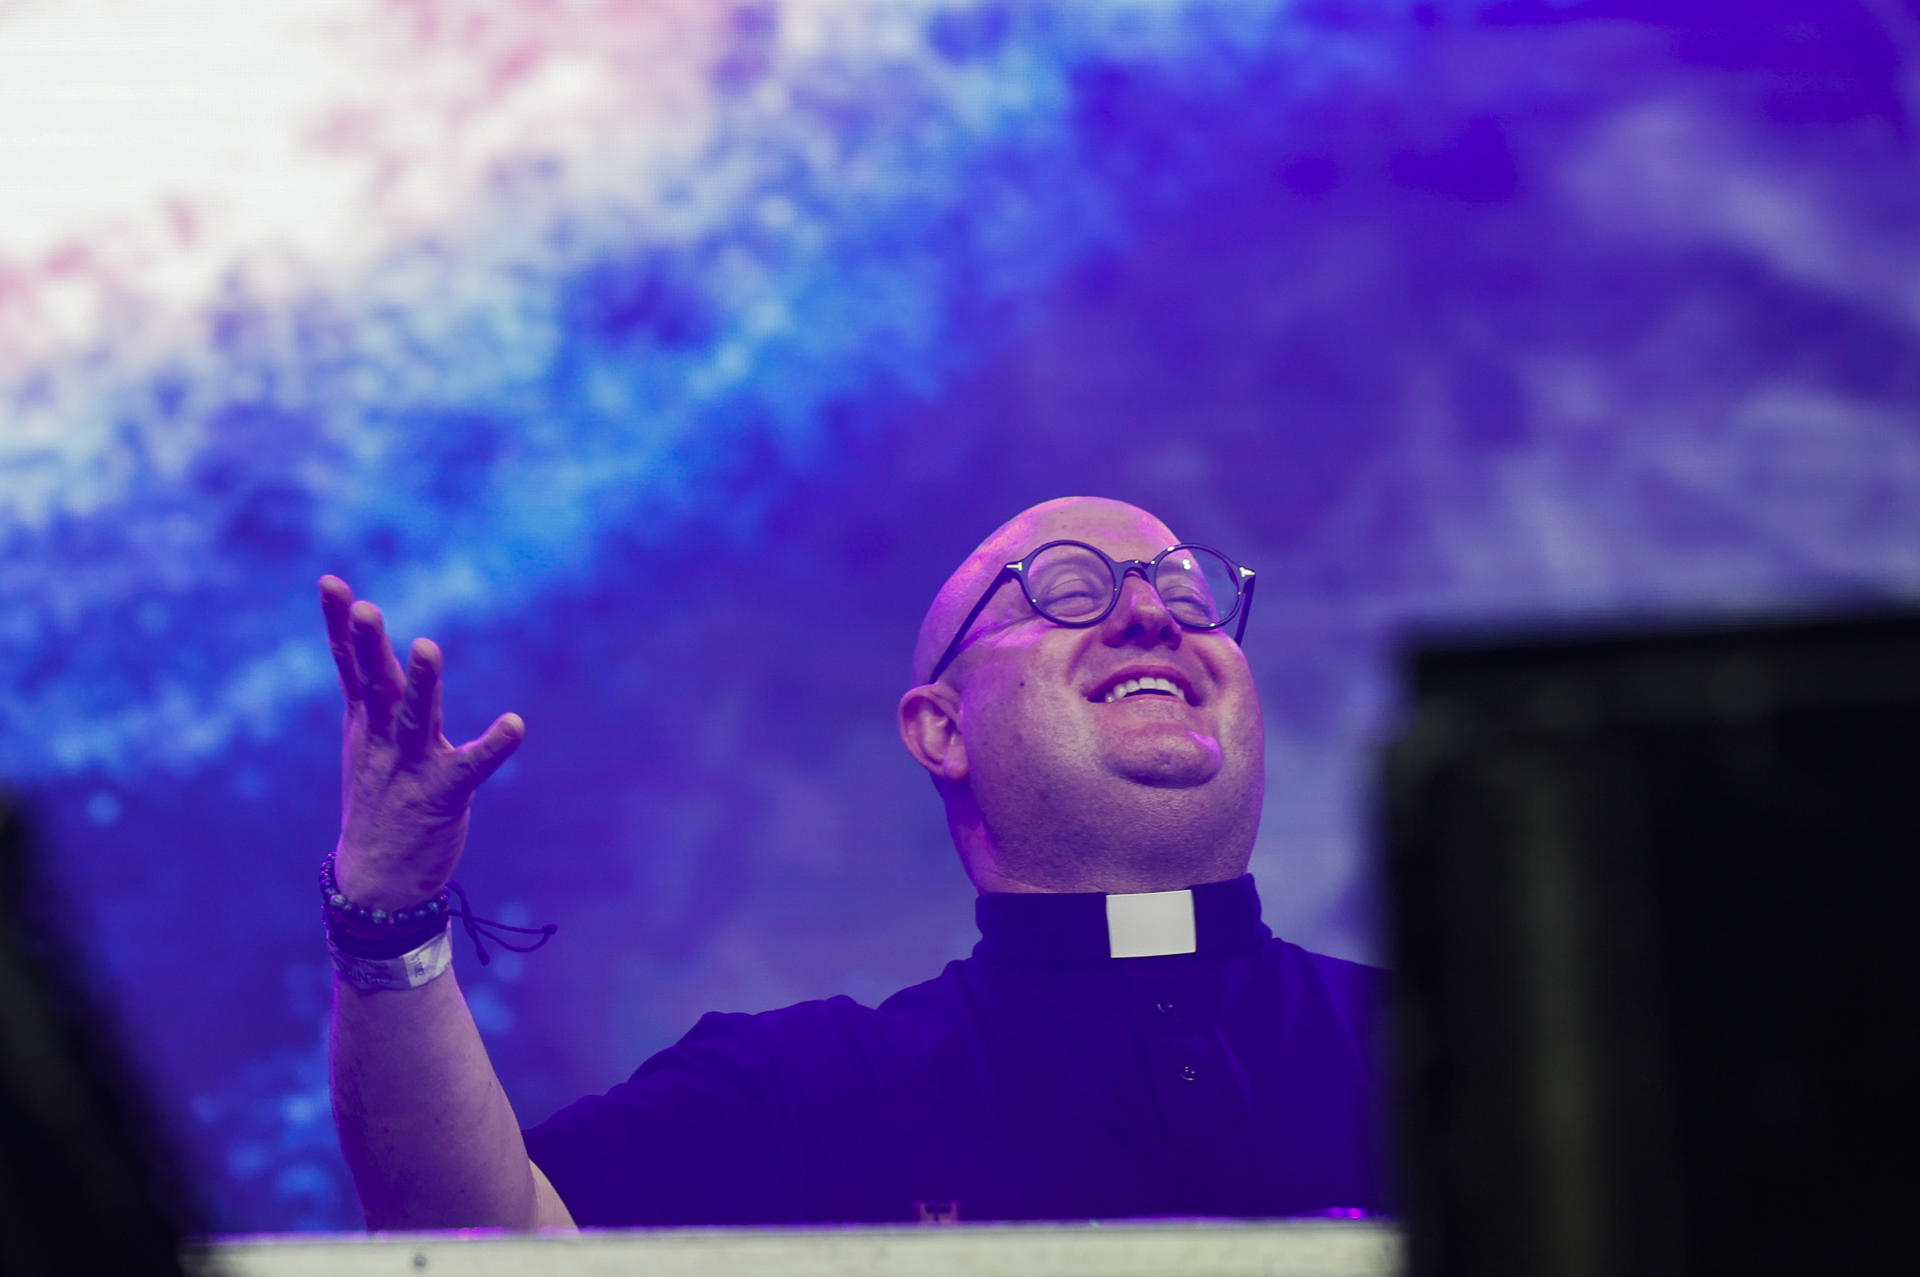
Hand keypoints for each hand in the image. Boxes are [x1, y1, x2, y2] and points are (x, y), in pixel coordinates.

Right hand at [320, 575, 523, 910]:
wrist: (377, 881)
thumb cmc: (379, 802)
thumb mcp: (366, 744)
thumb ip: (370, 698)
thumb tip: (366, 652)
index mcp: (367, 724)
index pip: (349, 667)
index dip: (338, 625)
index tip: (329, 581)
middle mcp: (384, 739)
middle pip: (374, 685)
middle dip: (368, 645)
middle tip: (363, 607)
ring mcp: (411, 766)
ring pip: (415, 718)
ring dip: (422, 683)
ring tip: (427, 647)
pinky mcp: (443, 794)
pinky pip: (472, 766)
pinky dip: (493, 745)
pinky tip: (516, 724)